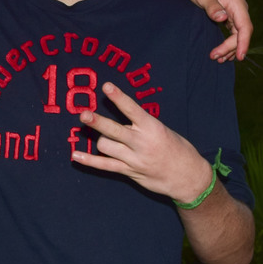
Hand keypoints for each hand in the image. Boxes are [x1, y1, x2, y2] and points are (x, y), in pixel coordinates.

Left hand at [71, 82, 211, 202]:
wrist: (187, 177)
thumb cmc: (177, 148)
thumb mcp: (163, 130)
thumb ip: (142, 123)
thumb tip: (120, 113)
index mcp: (152, 127)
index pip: (131, 109)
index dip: (118, 97)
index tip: (106, 86)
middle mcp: (141, 142)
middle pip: (113, 130)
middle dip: (97, 122)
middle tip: (83, 114)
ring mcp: (134, 159)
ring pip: (106, 146)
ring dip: (100, 139)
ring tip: (101, 135)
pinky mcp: (129, 171)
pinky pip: (105, 166)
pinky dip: (89, 160)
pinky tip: (75, 155)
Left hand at [180, 0, 251, 61]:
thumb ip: (212, 6)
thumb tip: (223, 18)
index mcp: (237, 3)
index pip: (245, 27)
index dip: (243, 43)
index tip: (239, 57)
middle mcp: (238, 8)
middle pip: (241, 33)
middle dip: (231, 48)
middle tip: (215, 57)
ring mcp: (233, 12)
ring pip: (237, 34)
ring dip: (230, 48)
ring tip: (218, 59)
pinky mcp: (227, 15)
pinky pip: (232, 32)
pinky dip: (228, 43)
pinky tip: (222, 52)